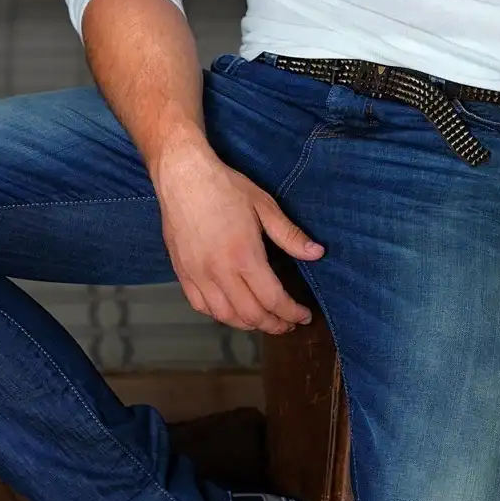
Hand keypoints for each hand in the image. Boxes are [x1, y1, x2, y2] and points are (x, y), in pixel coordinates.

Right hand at [155, 150, 324, 335]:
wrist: (182, 176)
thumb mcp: (264, 206)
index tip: (303, 316)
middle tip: (288, 323)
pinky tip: (232, 310)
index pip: (273, 299)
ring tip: (264, 320)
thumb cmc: (224, 187)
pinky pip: (200, 305)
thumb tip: (317, 253)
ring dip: (248, 324)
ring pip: (225, 316)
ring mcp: (197, 274)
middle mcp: (219, 271)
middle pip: (251, 315)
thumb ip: (290, 235)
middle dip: (274, 325)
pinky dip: (220, 314)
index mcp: (243, 255)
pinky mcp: (182, 272)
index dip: (292, 313)